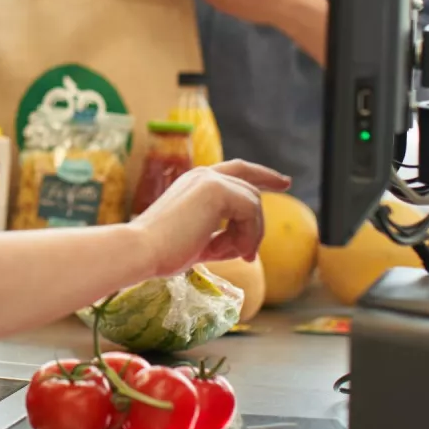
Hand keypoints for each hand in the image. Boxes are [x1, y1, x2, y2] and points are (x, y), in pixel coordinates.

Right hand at [130, 160, 289, 275]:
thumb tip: (247, 246)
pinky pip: (251, 212)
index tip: (285, 182)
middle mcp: (204, 175)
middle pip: (251, 189)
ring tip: (225, 257)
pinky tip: (225, 252)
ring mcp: (210, 180)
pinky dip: (244, 237)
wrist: (142, 250)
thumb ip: (222, 236)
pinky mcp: (216, 190)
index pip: (238, 170)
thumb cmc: (163, 251)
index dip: (263, 175)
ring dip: (247, 236)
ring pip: (254, 204)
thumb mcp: (199, 241)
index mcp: (195, 183)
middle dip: (258, 224)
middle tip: (248, 255)